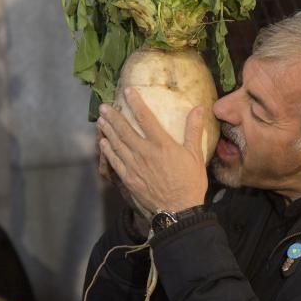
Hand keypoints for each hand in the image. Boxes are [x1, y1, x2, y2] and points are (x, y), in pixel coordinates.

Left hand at [96, 88, 207, 213]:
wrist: (179, 209)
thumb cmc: (190, 182)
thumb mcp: (195, 155)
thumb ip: (194, 130)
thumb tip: (199, 109)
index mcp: (162, 145)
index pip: (146, 118)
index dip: (136, 103)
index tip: (127, 91)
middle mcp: (145, 153)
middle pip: (125, 130)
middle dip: (114, 116)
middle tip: (104, 106)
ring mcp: (135, 166)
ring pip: (117, 144)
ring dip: (108, 130)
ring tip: (101, 120)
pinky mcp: (129, 179)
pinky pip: (115, 162)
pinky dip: (108, 151)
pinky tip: (103, 143)